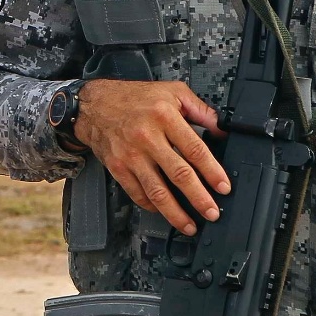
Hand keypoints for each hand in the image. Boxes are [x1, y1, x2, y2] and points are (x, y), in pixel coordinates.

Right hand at [72, 79, 229, 236]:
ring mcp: (130, 154)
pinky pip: (136, 192)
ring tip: (189, 225)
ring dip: (175, 212)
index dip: (212, 171)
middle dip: (199, 198)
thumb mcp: (172, 91)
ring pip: (157, 190)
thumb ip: (200, 109)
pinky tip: (163, 212)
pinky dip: (151, 206)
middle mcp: (147, 137)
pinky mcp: (117, 167)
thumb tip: (222, 129)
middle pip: (179, 174)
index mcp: (164, 116)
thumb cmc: (133, 98)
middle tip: (212, 212)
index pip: (195, 150)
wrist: (93, 105)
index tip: (223, 187)